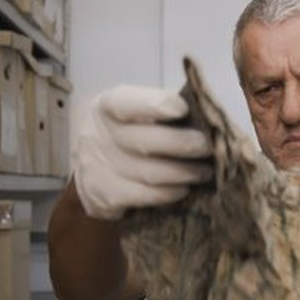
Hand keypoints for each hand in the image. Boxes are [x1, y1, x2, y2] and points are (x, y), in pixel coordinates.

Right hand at [74, 85, 213, 219]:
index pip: (129, 103)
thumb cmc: (128, 132)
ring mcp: (97, 168)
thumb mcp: (136, 113)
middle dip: (183, 145)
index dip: (157, 106)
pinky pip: (143, 197)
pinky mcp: (103, 196)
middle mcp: (98, 134)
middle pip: (145, 141)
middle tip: (208, 148)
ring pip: (149, 173)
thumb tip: (205, 119)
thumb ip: (164, 112)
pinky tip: (183, 189)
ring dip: (183, 173)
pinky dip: (168, 194)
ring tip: (204, 172)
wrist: (91, 165)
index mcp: (109, 105)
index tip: (184, 109)